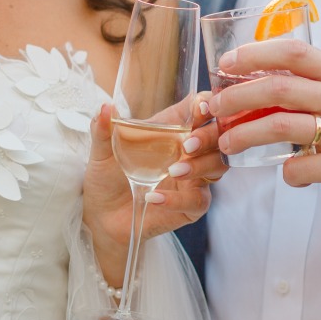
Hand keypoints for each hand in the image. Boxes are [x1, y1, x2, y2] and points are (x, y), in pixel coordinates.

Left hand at [81, 98, 225, 285]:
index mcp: (173, 129)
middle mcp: (189, 151)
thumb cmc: (107, 177)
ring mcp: (194, 178)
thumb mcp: (102, 151)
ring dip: (199, 166)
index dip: (207, 104)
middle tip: (188, 143)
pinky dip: (177, 199)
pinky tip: (154, 197)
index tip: (201, 106)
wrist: (102, 216)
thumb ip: (103, 129)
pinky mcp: (190, 206)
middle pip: (218, 136)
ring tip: (173, 171)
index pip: (201, 109)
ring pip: (217, 166)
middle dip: (209, 136)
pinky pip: (197, 200)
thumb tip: (105, 108)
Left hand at [209, 37, 320, 239]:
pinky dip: (285, 172)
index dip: (255, 53)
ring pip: (281, 126)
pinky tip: (286, 173)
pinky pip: (300, 168)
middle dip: (237, 96)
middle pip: (279, 87)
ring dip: (244, 134)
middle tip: (214, 106)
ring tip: (226, 142)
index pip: (294, 51)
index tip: (226, 63)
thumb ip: (315, 87)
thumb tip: (260, 81)